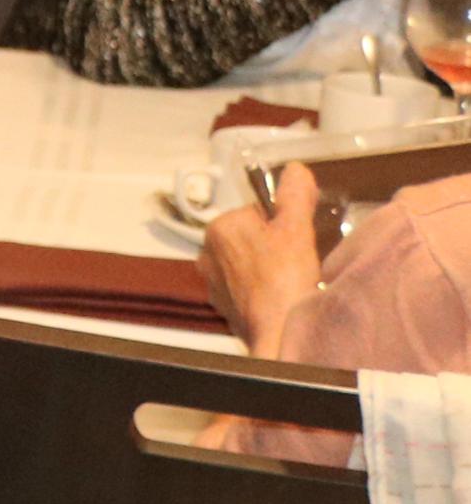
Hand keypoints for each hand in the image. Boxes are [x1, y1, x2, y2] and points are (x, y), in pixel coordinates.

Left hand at [202, 163, 330, 357]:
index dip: (283, 223)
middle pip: (252, 237)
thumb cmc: (285, 280)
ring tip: (290, 280)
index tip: (296, 238)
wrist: (280, 333)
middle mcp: (207, 253)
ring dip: (268, 268)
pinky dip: (261, 290)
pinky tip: (279, 297)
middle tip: (296, 261)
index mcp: (220, 227)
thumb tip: (296, 170)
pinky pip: (245, 288)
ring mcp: (213, 281)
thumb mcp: (296, 228)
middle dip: (274, 246)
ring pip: (248, 263)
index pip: (256, 212)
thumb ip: (295, 195)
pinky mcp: (223, 305)